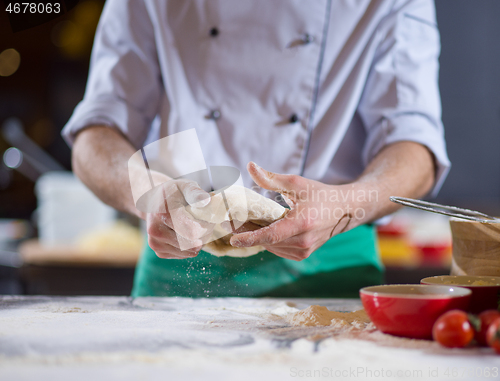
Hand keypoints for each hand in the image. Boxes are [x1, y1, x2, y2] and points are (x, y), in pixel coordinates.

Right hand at [146, 179, 213, 258]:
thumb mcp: (184, 185)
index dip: (206, 226)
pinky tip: (188, 234)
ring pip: (189, 251)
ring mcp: (155, 243)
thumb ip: (195, 192)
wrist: (152, 202)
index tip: (209, 218)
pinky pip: (183, 255)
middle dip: (204, 235)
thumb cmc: (172, 193)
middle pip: (192, 243)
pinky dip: (190, 247)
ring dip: (199, 242)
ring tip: (197, 227)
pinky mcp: (159, 251)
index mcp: (162, 213)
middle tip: (206, 223)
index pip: (191, 231)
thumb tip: (207, 200)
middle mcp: (156, 230)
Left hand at [229, 162, 368, 260]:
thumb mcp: (297, 183)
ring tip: (242, 224)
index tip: (233, 239)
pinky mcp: (303, 254)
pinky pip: (278, 250)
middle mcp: (303, 241)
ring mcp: (304, 250)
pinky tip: (261, 230)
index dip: (250, 238)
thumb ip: (272, 178)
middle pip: (267, 241)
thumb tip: (251, 166)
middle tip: (229, 223)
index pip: (271, 235)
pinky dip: (268, 241)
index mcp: (302, 223)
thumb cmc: (320, 194)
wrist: (344, 210)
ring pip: (271, 247)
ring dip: (257, 237)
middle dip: (247, 233)